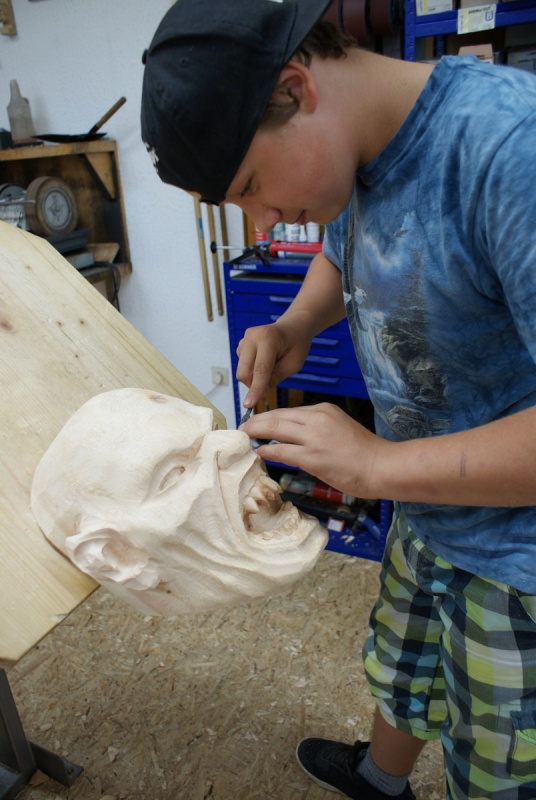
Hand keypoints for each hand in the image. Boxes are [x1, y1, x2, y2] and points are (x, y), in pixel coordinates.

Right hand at [236, 322, 311, 407]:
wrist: (293, 327)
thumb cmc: (296, 345)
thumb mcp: (294, 364)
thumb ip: (275, 377)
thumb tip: (258, 393)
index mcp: (268, 338)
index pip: (260, 369)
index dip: (255, 389)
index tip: (248, 405)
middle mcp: (252, 336)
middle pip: (244, 372)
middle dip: (254, 384)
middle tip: (270, 384)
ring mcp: (244, 339)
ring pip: (242, 371)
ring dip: (254, 377)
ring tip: (271, 367)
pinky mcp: (241, 344)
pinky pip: (242, 366)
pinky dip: (252, 370)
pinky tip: (264, 362)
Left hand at [240, 403, 386, 499]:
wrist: (381, 465)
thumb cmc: (364, 451)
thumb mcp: (339, 427)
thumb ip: (316, 428)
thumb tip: (293, 437)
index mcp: (323, 409)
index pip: (289, 411)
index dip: (269, 417)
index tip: (258, 422)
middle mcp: (316, 418)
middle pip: (277, 416)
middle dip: (256, 421)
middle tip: (243, 426)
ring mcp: (313, 438)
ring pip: (275, 429)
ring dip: (256, 433)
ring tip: (244, 436)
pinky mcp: (312, 457)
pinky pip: (281, 451)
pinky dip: (267, 451)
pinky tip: (258, 452)